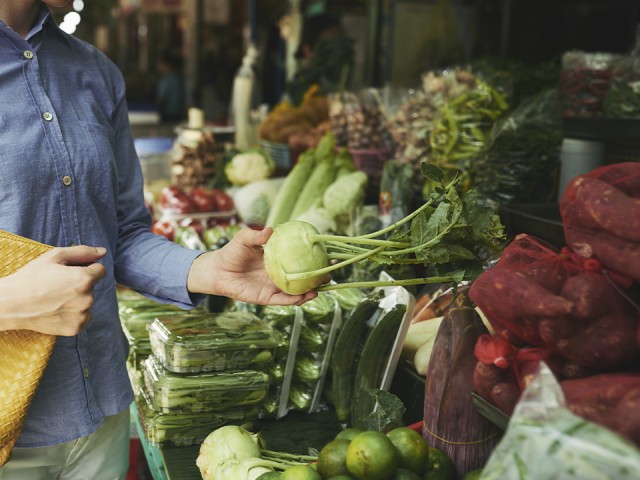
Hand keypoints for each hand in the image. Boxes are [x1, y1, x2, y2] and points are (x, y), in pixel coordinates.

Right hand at [0, 245, 106, 335]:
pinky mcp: (76, 328)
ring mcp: (82, 315)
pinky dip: (74, 314)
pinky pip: (83, 317)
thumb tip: (103, 252)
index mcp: (85, 279)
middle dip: (80, 284)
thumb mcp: (54, 257)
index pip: (100, 270)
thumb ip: (82, 252)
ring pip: (87, 302)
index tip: (70, 273)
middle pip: (92, 287)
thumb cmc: (32, 277)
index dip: (86, 269)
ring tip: (55, 299)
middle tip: (57, 286)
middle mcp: (87, 299)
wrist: (11, 304)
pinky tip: (57, 310)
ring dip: (77, 300)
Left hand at [187, 227, 318, 305]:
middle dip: (317, 277)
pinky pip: (283, 300)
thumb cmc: (231, 252)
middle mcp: (278, 274)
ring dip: (309, 291)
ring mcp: (274, 286)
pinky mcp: (266, 298)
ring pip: (296, 291)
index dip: (312, 258)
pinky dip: (295, 300)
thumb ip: (256, 235)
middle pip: (302, 277)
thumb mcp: (244, 239)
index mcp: (277, 259)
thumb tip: (270, 230)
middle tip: (329, 273)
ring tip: (320, 287)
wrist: (217, 271)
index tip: (326, 255)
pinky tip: (305, 297)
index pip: (298, 258)